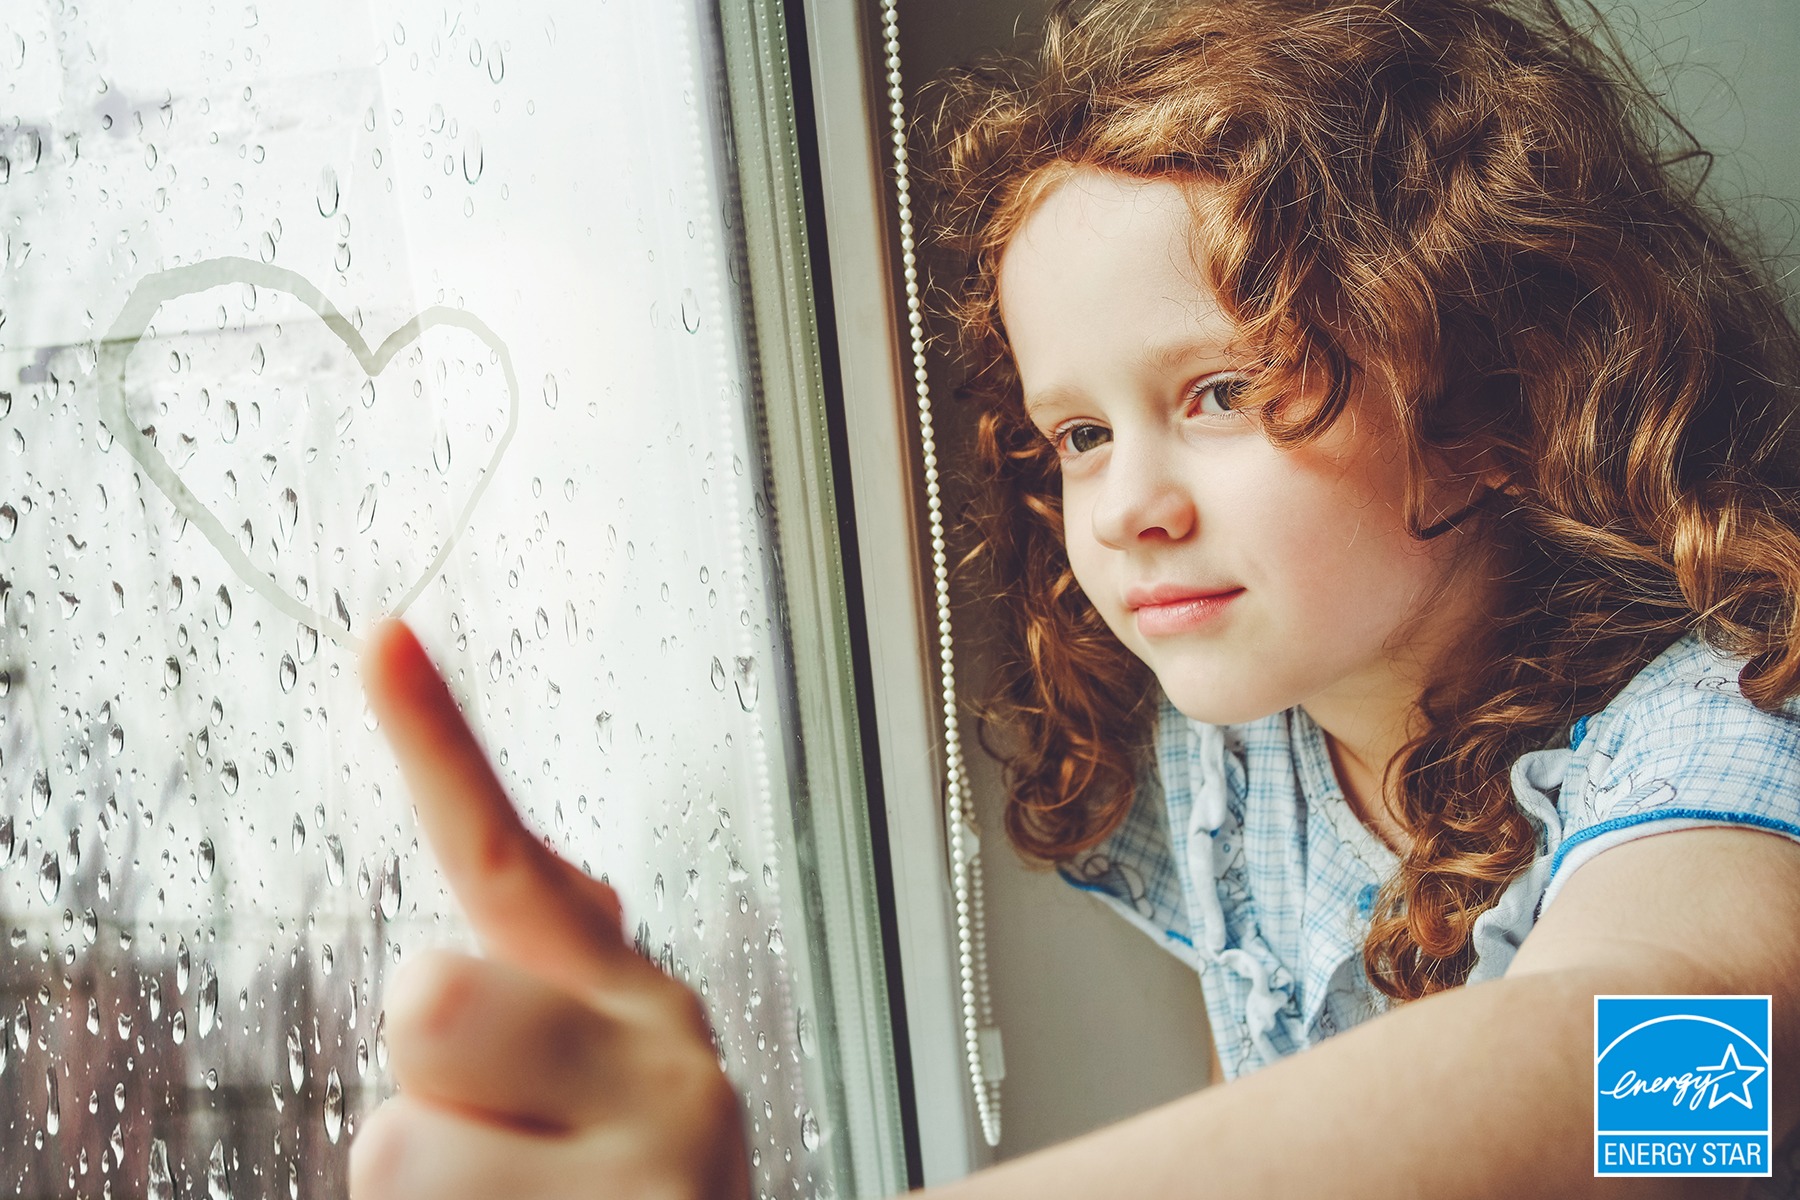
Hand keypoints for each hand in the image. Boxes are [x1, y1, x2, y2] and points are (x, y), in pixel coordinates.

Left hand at [349, 619, 751, 1199]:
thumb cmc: (627, 1196)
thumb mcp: (623, 1080)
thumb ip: (572, 979)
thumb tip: (560, 866)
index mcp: (641, 1010)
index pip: (518, 860)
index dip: (439, 744)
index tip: (378, 634)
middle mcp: (665, 1078)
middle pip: (427, 1000)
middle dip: (423, 1077)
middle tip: (492, 1135)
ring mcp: (645, 1186)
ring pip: (397, 1148)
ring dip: (430, 1194)